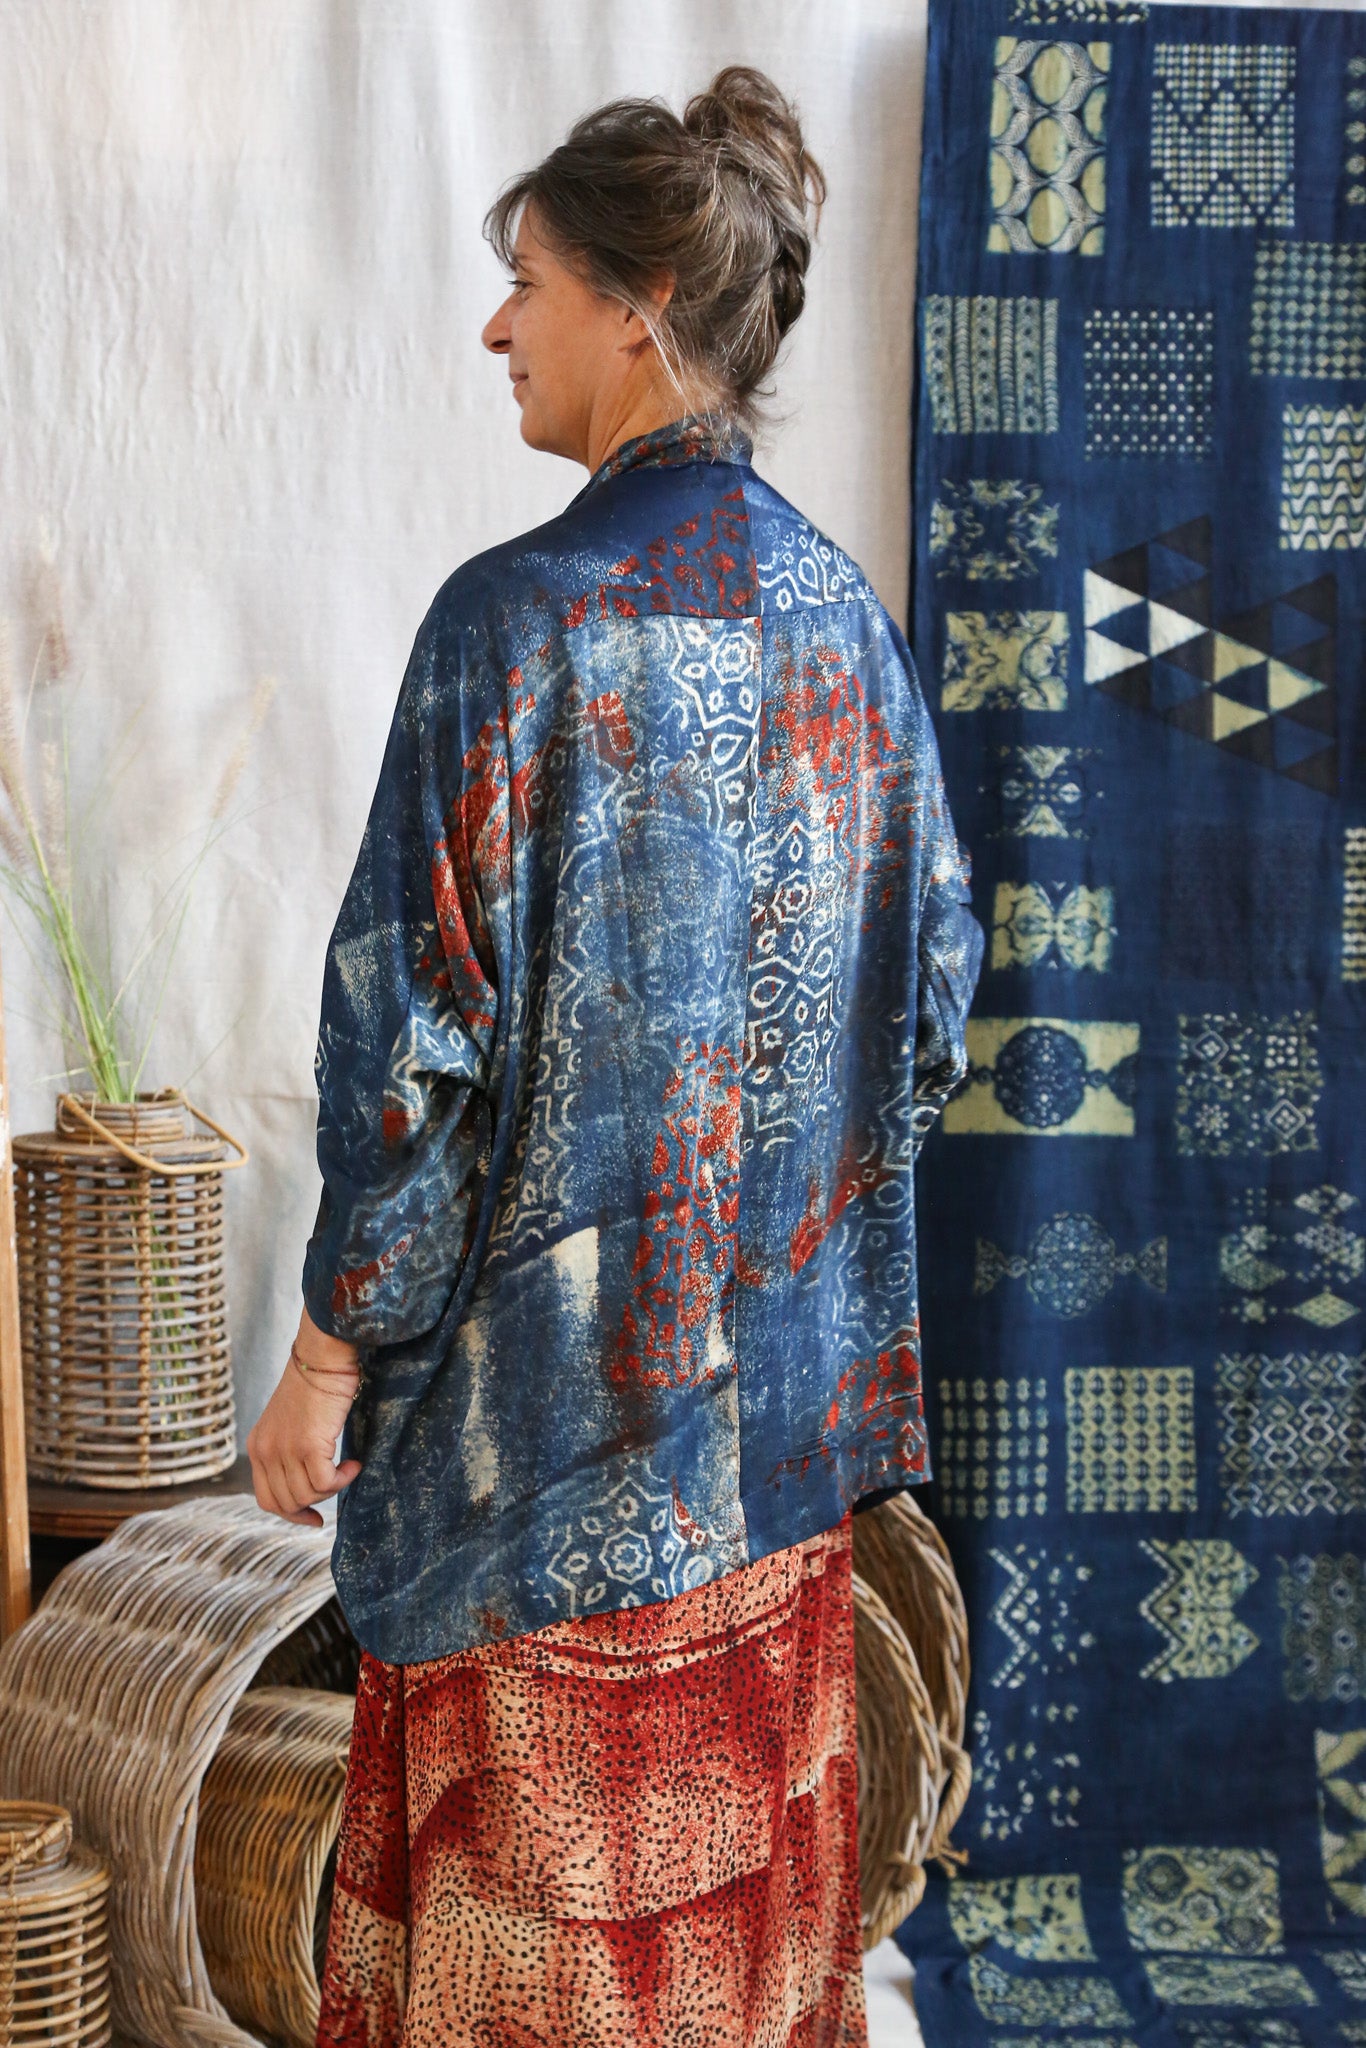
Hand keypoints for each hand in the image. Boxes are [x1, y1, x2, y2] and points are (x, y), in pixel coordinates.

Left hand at [247, 1307, 362, 1528]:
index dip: (291, 1514)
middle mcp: (265, 1452)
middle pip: (287, 1503)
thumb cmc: (315, 1386)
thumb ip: (289, 1452)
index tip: (313, 1519)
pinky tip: (354, 1463)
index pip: (266, 1500)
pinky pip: (325, 1483)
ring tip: (347, 1466)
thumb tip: (310, 1485)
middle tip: (337, 1484)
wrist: (322, 1358)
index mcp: (257, 1447)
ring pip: (308, 1495)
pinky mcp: (307, 1447)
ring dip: (332, 1487)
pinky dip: (343, 1479)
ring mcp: (284, 1450)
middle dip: (316, 1502)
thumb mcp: (290, 1424)